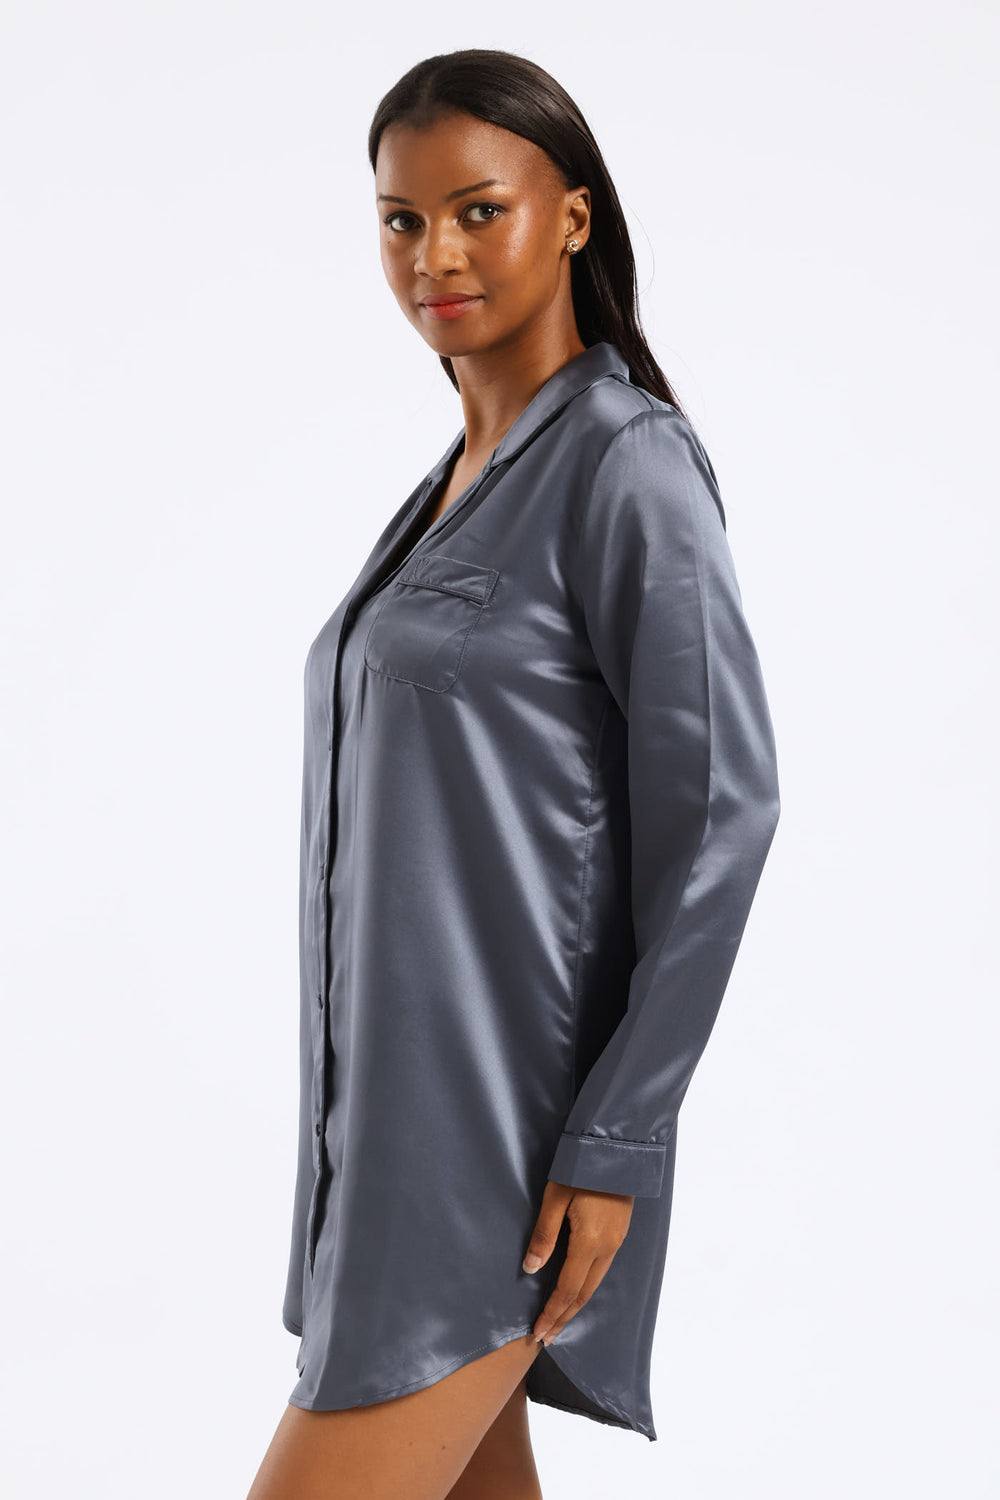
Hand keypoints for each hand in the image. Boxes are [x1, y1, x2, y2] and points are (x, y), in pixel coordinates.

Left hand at [522, 1179, 634, 1344]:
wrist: (615, 1148)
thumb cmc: (580, 1168)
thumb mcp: (555, 1198)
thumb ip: (543, 1235)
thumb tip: (530, 1269)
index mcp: (590, 1242)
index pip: (568, 1289)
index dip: (552, 1313)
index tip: (538, 1332)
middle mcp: (607, 1247)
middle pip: (583, 1293)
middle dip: (564, 1317)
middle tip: (546, 1337)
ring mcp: (617, 1240)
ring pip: (594, 1282)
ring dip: (575, 1303)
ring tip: (558, 1319)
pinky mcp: (620, 1232)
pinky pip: (602, 1268)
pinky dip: (586, 1286)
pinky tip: (577, 1288)